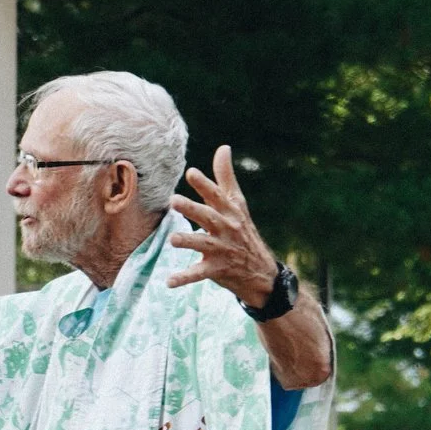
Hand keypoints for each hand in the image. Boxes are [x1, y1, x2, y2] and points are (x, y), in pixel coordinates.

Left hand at [164, 146, 280, 305]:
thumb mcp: (238, 204)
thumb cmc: (243, 232)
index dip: (205, 185)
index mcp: (230, 211)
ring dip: (188, 241)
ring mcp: (222, 250)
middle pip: (208, 217)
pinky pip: (199, 274)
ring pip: (203, 244)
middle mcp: (226, 229)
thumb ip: (226, 177)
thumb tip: (223, 147)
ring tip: (172, 239)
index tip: (191, 172)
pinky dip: (185, 278)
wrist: (261, 272)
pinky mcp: (217, 270)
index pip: (217, 195)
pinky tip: (169, 281)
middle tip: (173, 201)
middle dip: (192, 209)